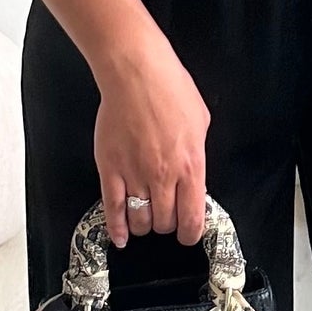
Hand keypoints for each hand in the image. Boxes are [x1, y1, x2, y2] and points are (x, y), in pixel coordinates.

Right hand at [92, 31, 210, 248]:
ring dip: (144, 225)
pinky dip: (116, 228)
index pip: (192, 218)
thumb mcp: (201, 123)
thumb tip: (193, 175)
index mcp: (191, 166)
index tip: (187, 234)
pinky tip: (120, 237)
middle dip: (167, 225)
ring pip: (140, 219)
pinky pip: (113, 208)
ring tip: (145, 219)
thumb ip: (197, 155)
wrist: (136, 74)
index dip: (190, 233)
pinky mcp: (111, 169)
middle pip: (165, 222)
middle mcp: (164, 176)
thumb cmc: (170, 89)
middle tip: (165, 218)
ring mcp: (135, 175)